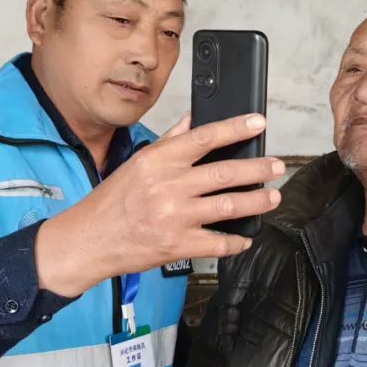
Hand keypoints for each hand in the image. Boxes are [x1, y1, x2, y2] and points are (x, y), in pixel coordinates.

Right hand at [35, 113, 284, 297]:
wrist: (89, 239)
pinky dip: (236, 241)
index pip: (205, 137)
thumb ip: (169, 142)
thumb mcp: (137, 163)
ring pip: (228, 206)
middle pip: (225, 172)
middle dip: (258, 169)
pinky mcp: (177, 245)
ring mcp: (175, 217)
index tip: (258, 123)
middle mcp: (169, 186)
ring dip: (256, 201)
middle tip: (277, 166)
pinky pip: (217, 242)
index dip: (236, 128)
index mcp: (159, 161)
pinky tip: (246, 236)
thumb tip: (193, 121)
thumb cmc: (112, 201)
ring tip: (272, 197)